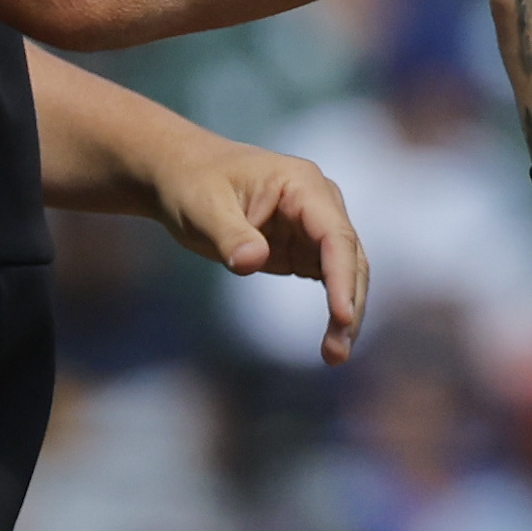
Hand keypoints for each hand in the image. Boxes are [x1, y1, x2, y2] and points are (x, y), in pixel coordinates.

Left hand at [146, 138, 371, 365]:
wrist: (182, 175)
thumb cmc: (192, 184)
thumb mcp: (203, 208)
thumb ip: (230, 235)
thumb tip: (252, 263)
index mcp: (302, 185)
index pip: (335, 234)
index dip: (341, 276)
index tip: (342, 316)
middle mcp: (319, 203)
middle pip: (349, 257)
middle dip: (349, 304)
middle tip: (337, 353)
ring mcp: (314, 226)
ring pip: (345, 271)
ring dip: (345, 312)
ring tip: (335, 355)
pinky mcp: (304, 247)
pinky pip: (329, 279)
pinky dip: (333, 308)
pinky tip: (331, 339)